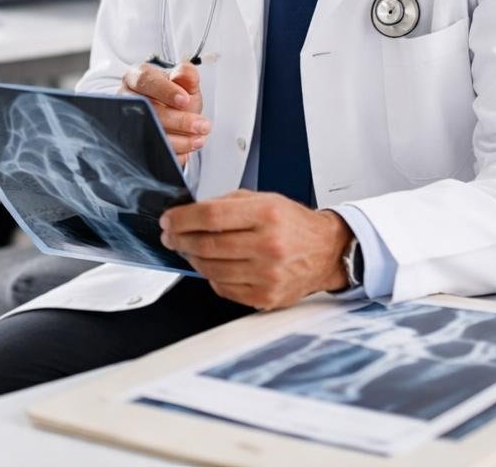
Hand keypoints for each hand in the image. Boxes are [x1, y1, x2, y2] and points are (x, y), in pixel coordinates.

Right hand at [120, 61, 207, 165]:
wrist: (174, 116)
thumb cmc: (176, 96)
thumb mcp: (185, 84)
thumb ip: (187, 76)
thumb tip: (185, 72)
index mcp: (137, 77)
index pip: (146, 80)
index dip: (165, 91)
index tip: (184, 100)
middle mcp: (128, 97)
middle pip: (147, 109)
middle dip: (177, 120)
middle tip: (200, 125)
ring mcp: (127, 121)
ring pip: (148, 132)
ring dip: (177, 140)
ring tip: (197, 139)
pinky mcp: (132, 142)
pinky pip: (149, 151)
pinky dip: (171, 153)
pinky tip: (186, 150)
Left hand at [159, 191, 352, 309]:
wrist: (327, 251)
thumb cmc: (293, 224)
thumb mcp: (263, 199)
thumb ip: (226, 203)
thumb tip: (189, 213)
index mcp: (266, 215)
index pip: (210, 215)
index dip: (182, 219)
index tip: (168, 220)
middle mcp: (269, 245)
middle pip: (207, 244)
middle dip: (180, 239)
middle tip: (171, 236)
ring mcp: (268, 275)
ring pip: (211, 269)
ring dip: (192, 258)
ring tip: (189, 249)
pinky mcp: (266, 297)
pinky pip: (223, 288)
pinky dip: (211, 277)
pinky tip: (213, 265)